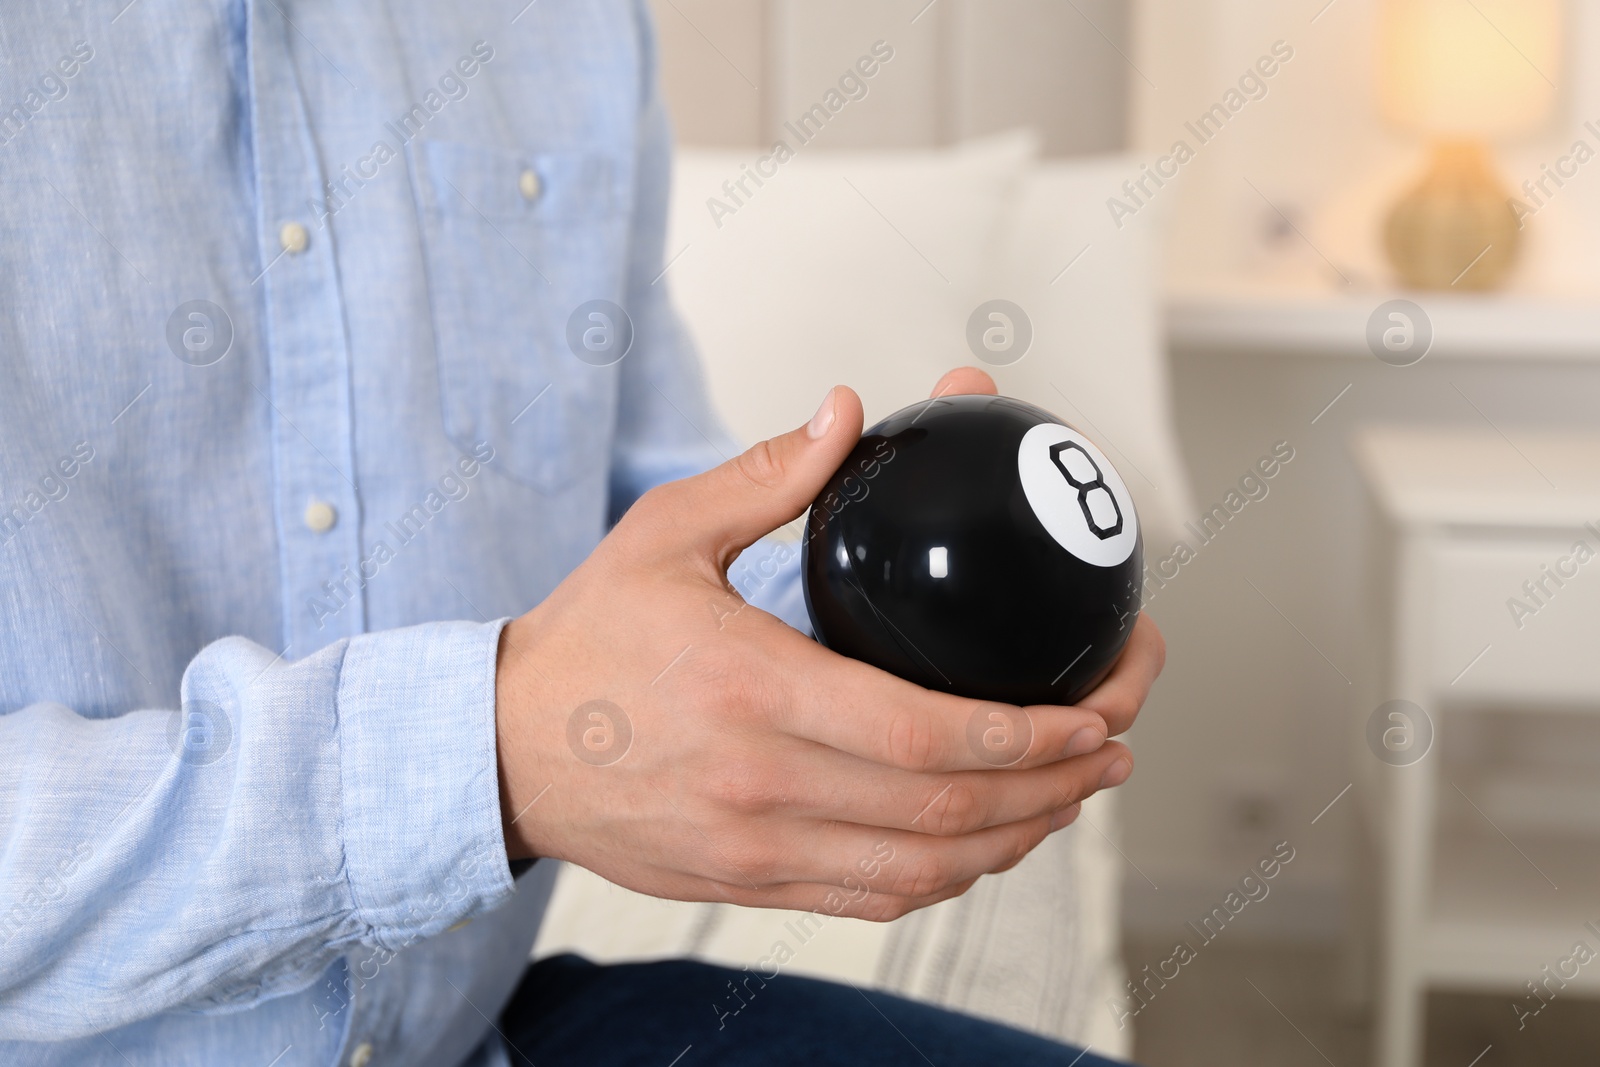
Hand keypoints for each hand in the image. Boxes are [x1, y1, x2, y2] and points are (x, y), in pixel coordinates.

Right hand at [494, 367, 1162, 919]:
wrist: (502, 751)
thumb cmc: (587, 639)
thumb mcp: (664, 533)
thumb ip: (768, 475)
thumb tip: (847, 409)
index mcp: (752, 691)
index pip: (921, 735)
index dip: (1027, 735)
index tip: (1093, 710)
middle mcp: (762, 785)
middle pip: (946, 811)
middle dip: (1054, 784)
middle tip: (1113, 747)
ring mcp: (757, 849)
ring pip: (924, 870)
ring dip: (1019, 837)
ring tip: (1075, 794)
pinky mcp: (750, 884)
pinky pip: (874, 899)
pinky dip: (950, 875)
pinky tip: (988, 841)